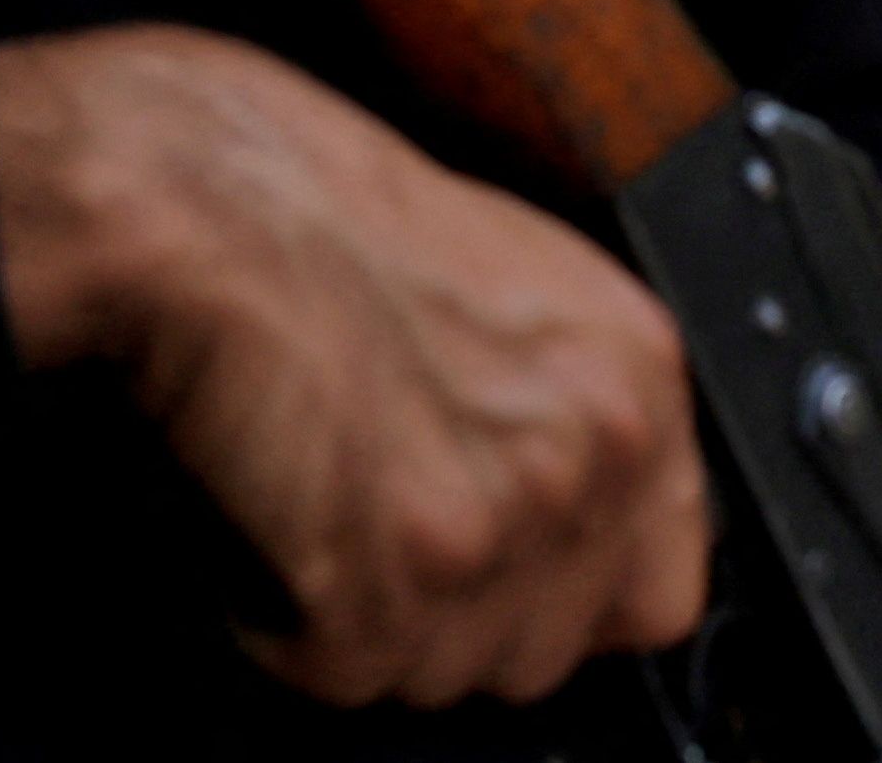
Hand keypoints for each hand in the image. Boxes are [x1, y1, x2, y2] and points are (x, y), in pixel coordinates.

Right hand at [0, 25, 712, 708]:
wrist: (221, 208)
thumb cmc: (340, 226)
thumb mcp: (531, 292)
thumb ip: (578, 418)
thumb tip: (579, 520)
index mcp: (638, 384)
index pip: (661, 596)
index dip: (568, 602)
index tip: (504, 585)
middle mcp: (590, 462)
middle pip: (538, 654)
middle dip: (451, 613)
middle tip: (376, 520)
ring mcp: (493, 532)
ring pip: (435, 674)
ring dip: (363, 616)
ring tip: (318, 494)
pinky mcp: (383, 588)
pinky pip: (337, 673)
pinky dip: (280, 618)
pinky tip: (268, 517)